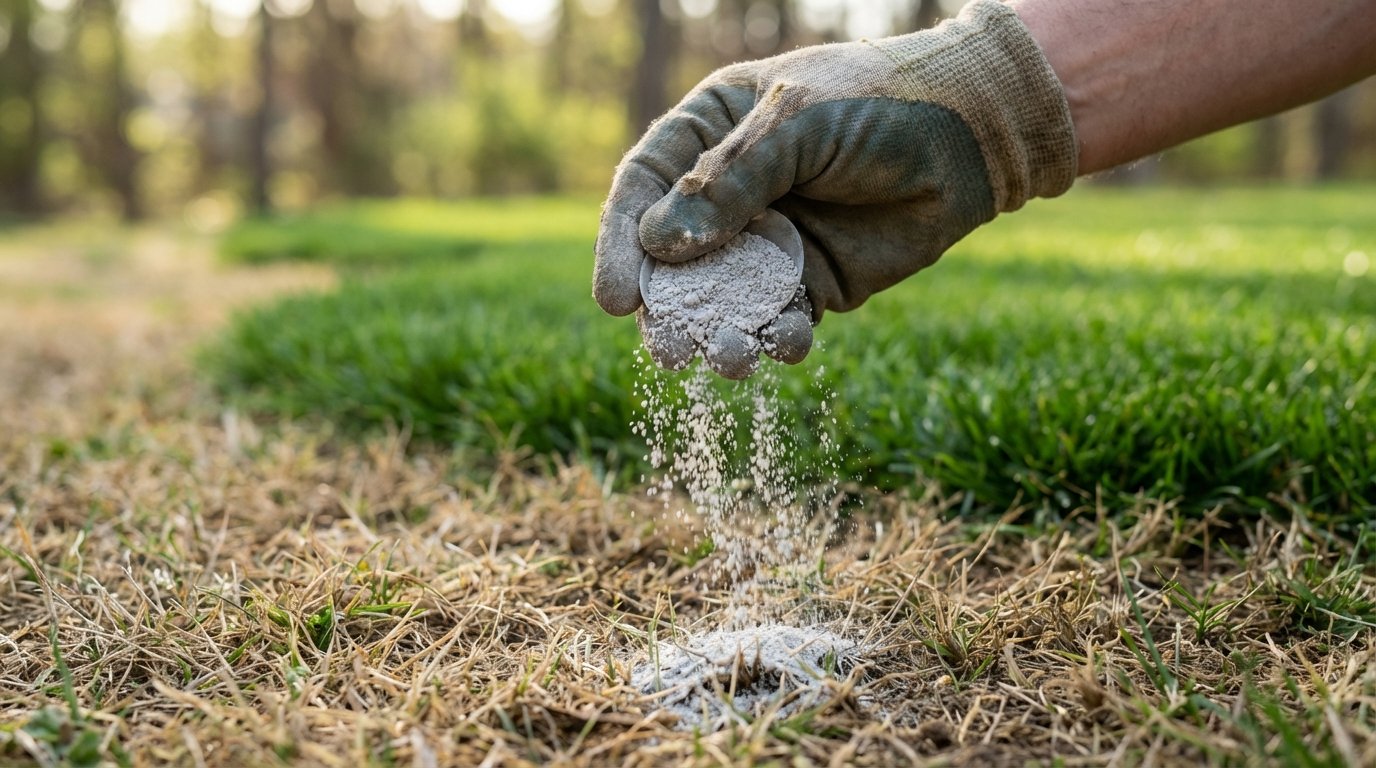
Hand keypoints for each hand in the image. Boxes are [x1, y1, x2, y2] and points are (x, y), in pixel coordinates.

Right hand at [593, 0, 1077, 364]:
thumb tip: (658, 246)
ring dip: (720, 336)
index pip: (643, 190)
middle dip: (669, 310)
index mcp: (708, 134)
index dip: (621, 246)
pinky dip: (779, 339)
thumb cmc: (877, 103)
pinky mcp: (812, 281)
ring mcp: (769, 241)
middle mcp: (728, 192)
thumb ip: (730, 181)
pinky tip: (790, 344)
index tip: (617, 299)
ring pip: (723, 300)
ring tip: (731, 360)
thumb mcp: (796, 124)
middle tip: (670, 351)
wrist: (972, 134)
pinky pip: (779, 320)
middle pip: (672, 260)